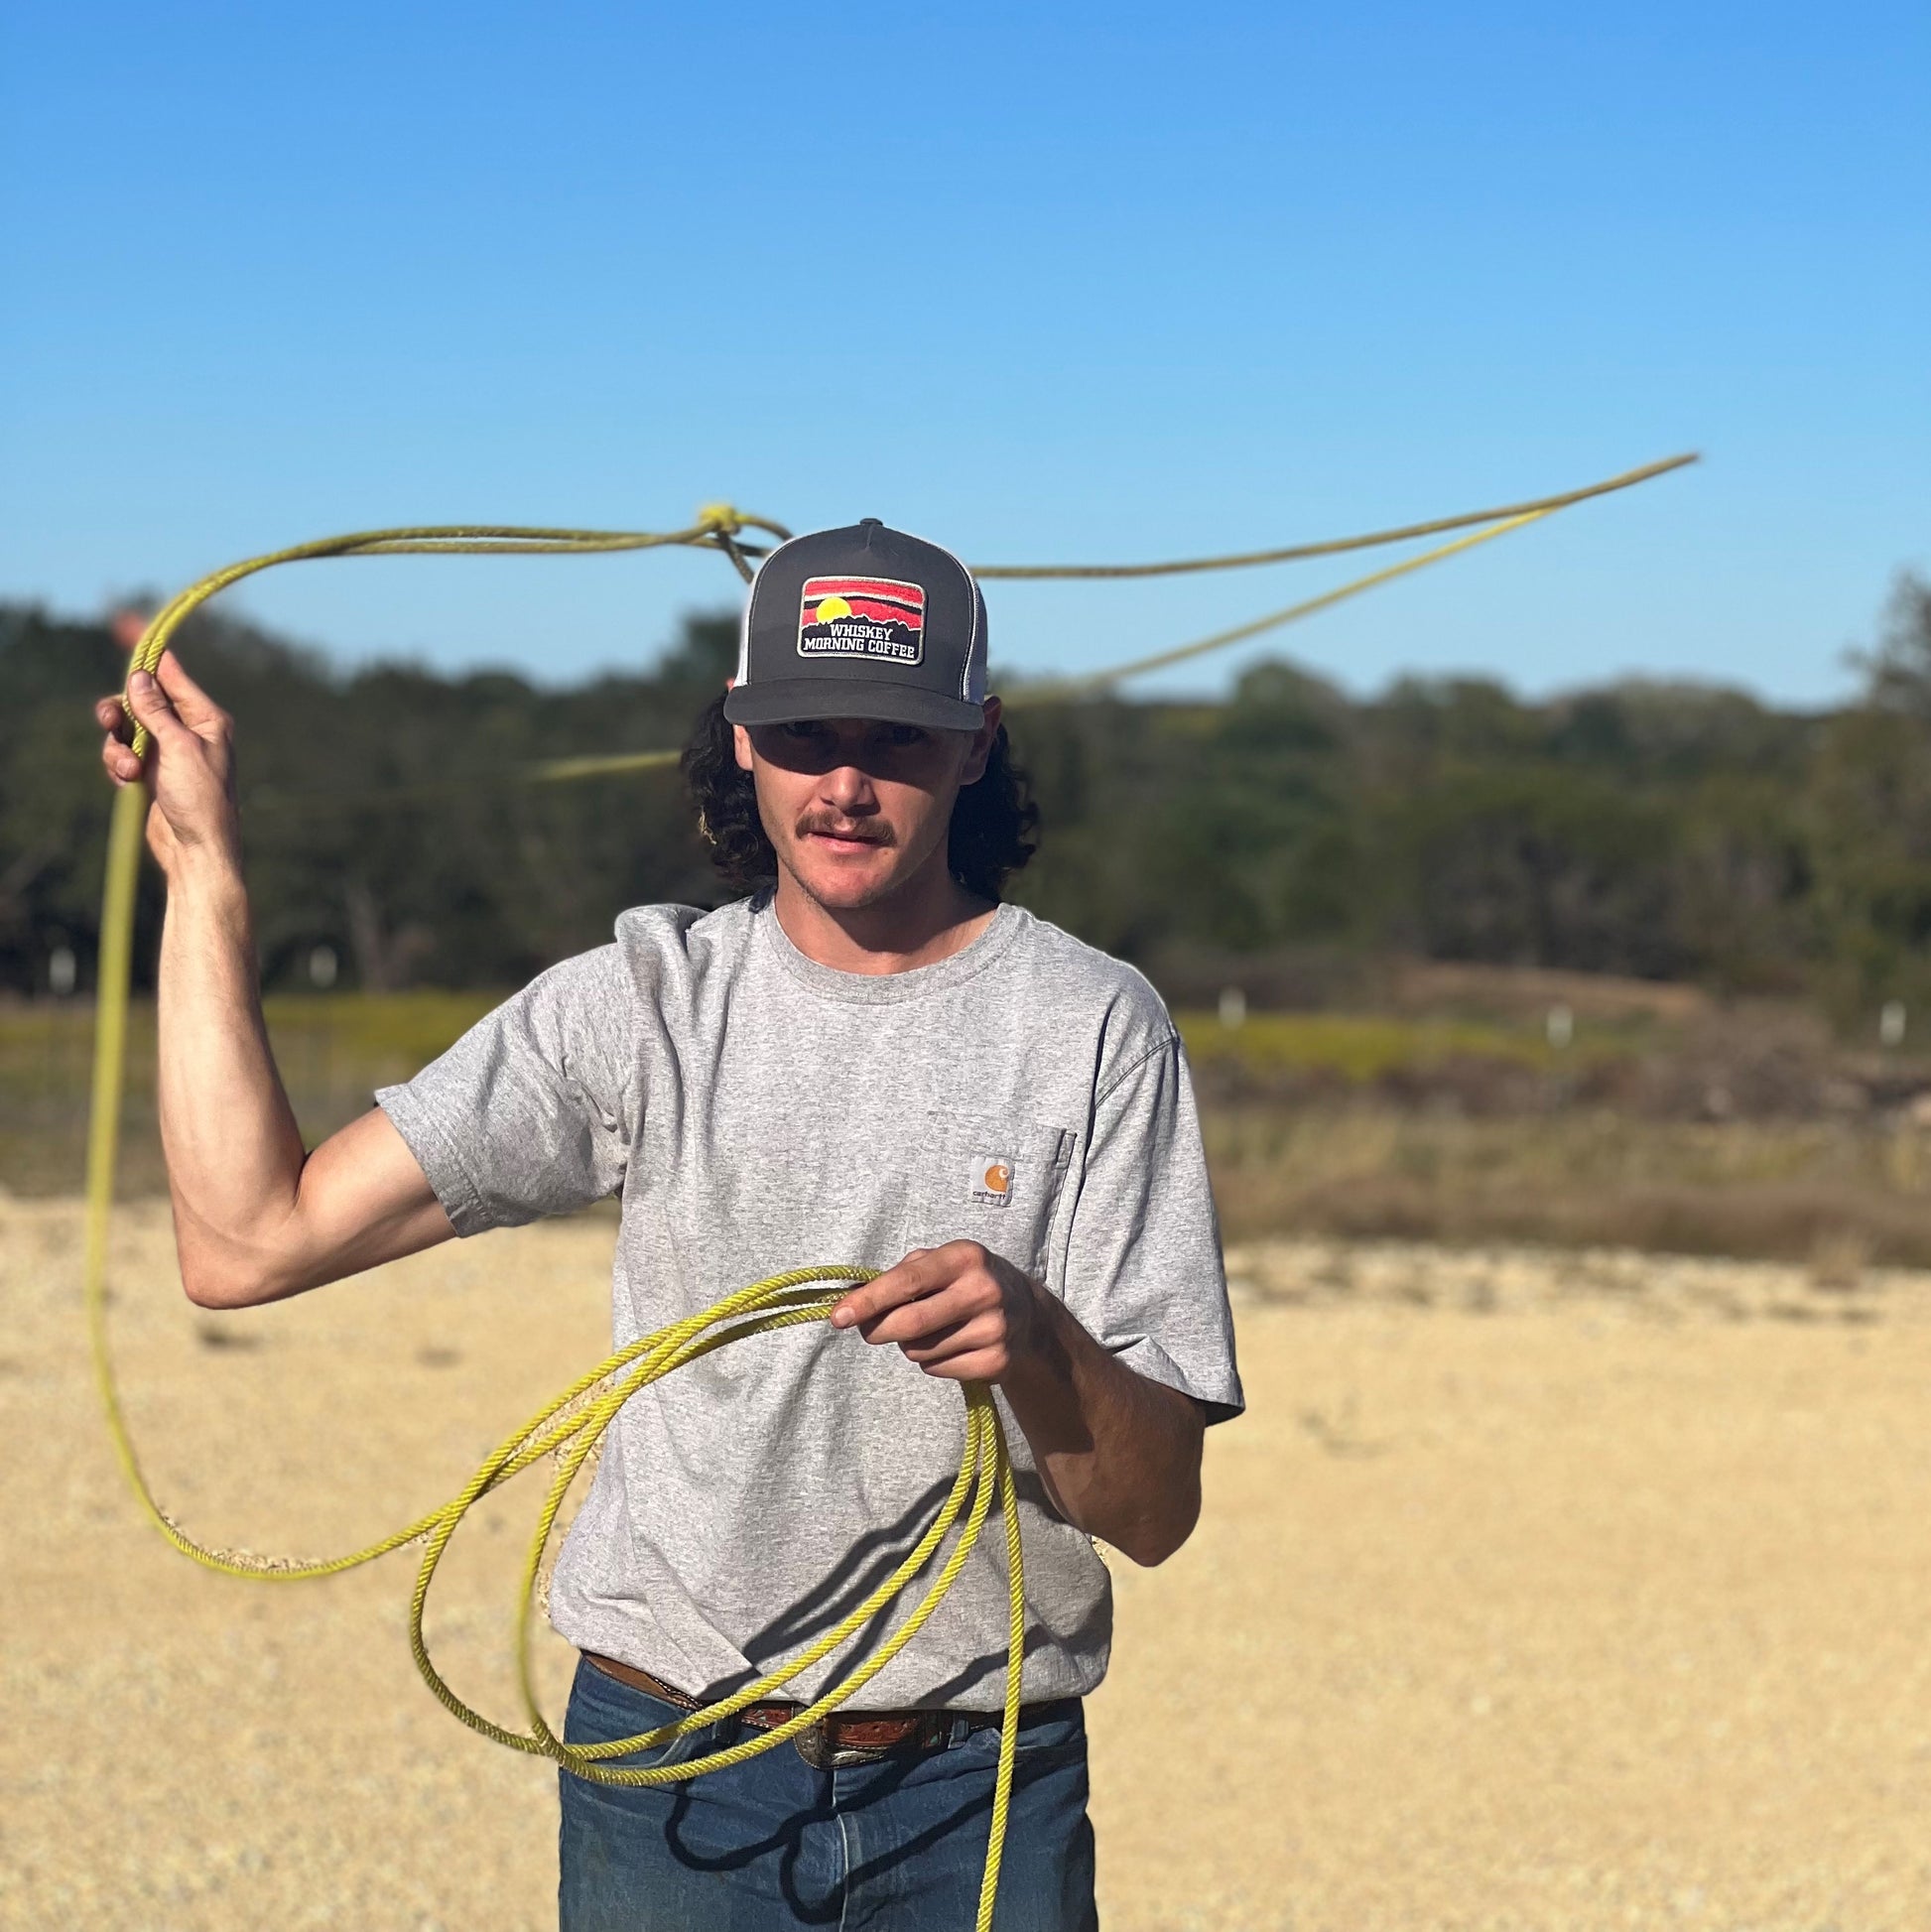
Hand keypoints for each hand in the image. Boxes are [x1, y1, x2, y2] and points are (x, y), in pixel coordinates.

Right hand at [97, 652, 241, 877]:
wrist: (196, 849)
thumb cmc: (200, 799)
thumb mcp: (178, 748)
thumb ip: (156, 711)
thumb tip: (140, 676)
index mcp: (207, 719)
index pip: (173, 675)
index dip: (148, 655)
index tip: (124, 625)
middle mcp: (190, 731)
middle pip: (142, 701)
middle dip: (121, 712)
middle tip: (109, 720)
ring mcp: (169, 752)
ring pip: (127, 729)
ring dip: (118, 747)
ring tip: (128, 770)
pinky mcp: (153, 773)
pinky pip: (123, 754)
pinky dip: (119, 764)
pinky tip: (125, 781)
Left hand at [830, 1241, 1044, 1383]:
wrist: (1028, 1314)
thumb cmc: (966, 1281)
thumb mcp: (941, 1262)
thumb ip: (899, 1276)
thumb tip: (854, 1303)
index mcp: (965, 1257)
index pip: (907, 1281)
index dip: (869, 1300)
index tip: (838, 1317)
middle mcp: (983, 1291)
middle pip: (909, 1324)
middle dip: (878, 1330)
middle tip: (870, 1331)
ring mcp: (993, 1329)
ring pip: (920, 1351)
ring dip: (910, 1345)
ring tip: (932, 1330)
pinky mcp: (996, 1362)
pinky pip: (938, 1370)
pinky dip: (932, 1363)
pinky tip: (951, 1346)